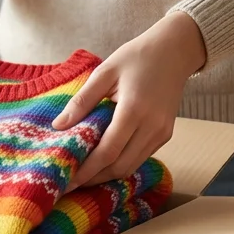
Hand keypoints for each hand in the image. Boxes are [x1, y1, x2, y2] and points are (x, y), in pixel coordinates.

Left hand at [53, 11, 206, 188]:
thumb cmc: (136, 57)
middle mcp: (151, 127)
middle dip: (94, 178)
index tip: (67, 180)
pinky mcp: (165, 135)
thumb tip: (58, 126)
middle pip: (120, 167)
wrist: (175, 51)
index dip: (86, 170)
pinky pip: (140, 157)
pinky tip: (103, 161)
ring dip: (107, 175)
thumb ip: (81, 101)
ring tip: (83, 175)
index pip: (107, 152)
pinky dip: (121, 164)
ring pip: (131, 166)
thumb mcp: (104, 72)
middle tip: (70, 182)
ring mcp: (161, 133)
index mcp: (134, 110)